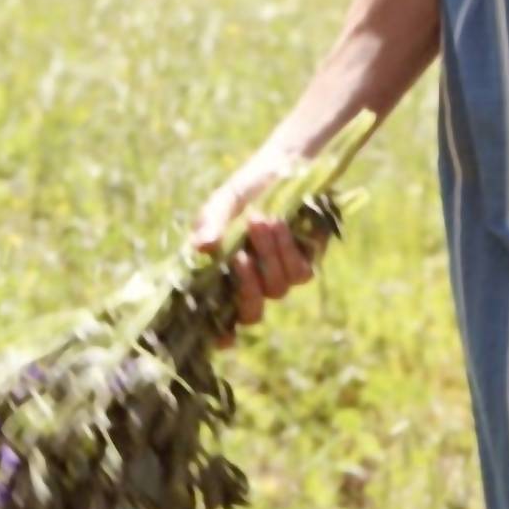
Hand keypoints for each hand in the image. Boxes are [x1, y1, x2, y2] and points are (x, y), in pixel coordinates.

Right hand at [190, 147, 328, 349]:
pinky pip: (299, 274)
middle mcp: (251, 285)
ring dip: (268, 255)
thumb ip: (209, 223)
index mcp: (223, 278)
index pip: (220, 321)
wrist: (284, 169)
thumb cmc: (245, 191)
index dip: (220, 336)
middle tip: (240, 256)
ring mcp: (279, 278)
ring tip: (260, 219)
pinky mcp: (305, 264)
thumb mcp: (223, 204)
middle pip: (251, 314)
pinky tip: (281, 223)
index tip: (221, 339)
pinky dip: (287, 248)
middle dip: (246, 287)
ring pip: (276, 290)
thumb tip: (202, 248)